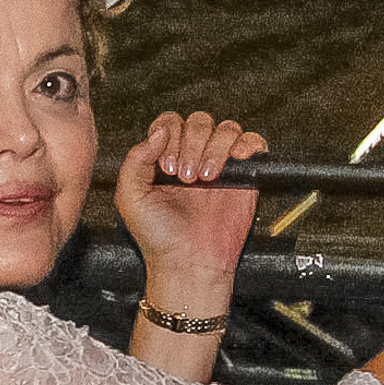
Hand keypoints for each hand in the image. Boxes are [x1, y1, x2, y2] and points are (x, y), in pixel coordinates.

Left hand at [116, 111, 267, 311]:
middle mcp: (193, 157)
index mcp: (165, 158)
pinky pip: (253, 143)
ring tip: (205, 178)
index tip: (166, 166)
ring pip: (225, 129)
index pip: (170, 123)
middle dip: (191, 145)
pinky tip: (228, 168)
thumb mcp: (130, 196)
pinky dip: (245, 146)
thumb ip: (136, 158)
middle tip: (185, 177)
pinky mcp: (245, 176)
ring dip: (214, 149)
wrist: (188, 263)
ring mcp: (220, 164)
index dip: (169, 136)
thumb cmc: (159, 237)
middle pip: (199, 121)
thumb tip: (160, 131)